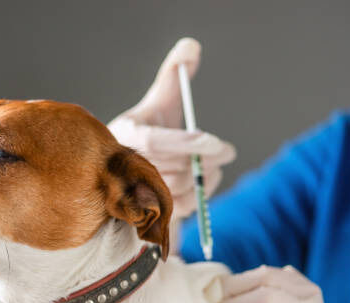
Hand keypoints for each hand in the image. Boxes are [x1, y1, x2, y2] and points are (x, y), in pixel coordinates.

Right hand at [108, 38, 234, 219]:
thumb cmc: (149, 129)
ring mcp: (135, 190)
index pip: (156, 141)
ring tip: (214, 165)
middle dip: (205, 160)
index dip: (188, 143)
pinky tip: (203, 180)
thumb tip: (191, 46)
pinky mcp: (147, 209)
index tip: (220, 143)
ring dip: (206, 177)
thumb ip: (174, 73)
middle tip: (225, 152)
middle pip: (173, 168)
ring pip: (178, 188)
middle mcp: (124, 164)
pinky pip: (180, 207)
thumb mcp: (159, 100)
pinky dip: (200, 194)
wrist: (133, 168)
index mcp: (126, 134)